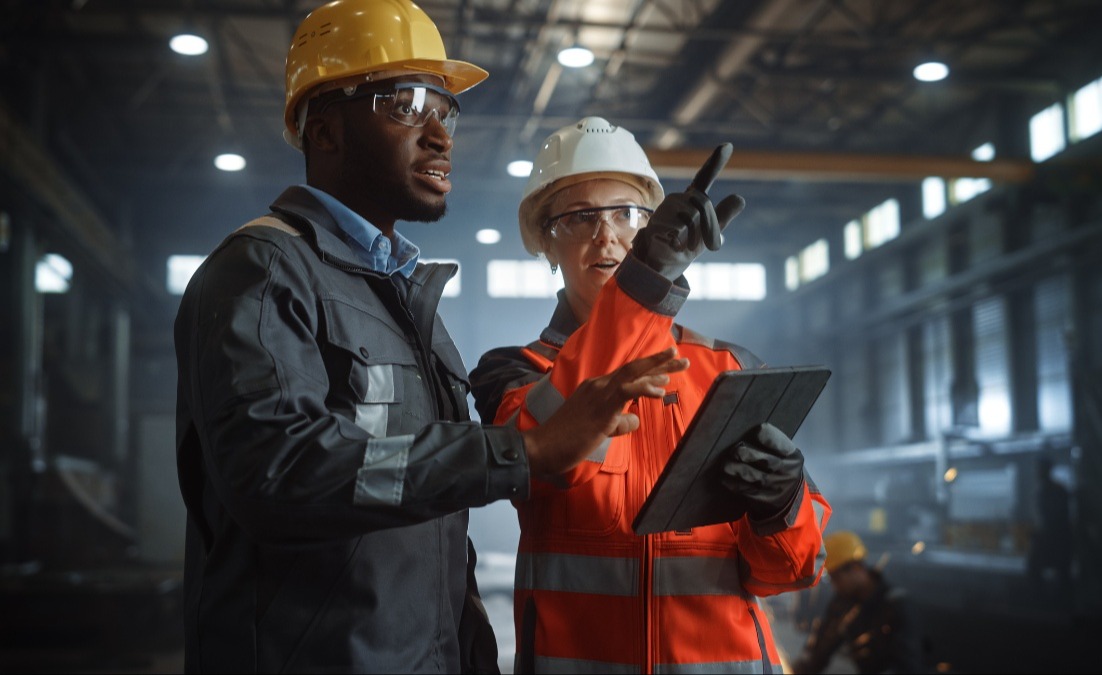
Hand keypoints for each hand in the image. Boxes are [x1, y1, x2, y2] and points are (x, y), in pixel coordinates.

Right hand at [523, 347, 688, 475]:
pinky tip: (660, 391)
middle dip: (658, 361)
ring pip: (633, 374)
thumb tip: (635, 419)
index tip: (666, 369)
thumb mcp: (597, 430)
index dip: (648, 371)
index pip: (626, 375)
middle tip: (679, 356)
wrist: (540, 447)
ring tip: (679, 362)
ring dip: (658, 368)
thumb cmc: (563, 441)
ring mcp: (599, 395)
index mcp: (594, 388)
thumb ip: (617, 422)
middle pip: (633, 369)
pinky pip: (627, 392)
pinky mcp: (601, 408)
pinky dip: (645, 388)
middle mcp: (597, 386)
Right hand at [631, 143, 745, 281]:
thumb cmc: (686, 245)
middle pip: (704, 204)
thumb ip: (724, 215)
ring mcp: (665, 209)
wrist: (663, 264)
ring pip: (692, 216)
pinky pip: (679, 228)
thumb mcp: (710, 232)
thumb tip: (740, 198)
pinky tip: (673, 244)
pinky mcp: (656, 222)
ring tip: (683, 244)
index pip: (705, 178)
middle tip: (699, 242)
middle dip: (708, 226)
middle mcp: (678, 199)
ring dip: (694, 236)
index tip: (728, 146)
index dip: (715, 162)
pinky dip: (681, 241)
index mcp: (692, 199)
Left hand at [719, 422, 804, 520]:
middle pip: (763, 459)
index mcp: (792, 456)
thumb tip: (744, 434)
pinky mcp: (764, 500)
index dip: (761, 433)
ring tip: (726, 464)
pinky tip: (725, 477)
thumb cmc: (782, 469)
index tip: (753, 433)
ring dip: (733, 467)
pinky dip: (730, 482)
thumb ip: (770, 445)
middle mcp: (786, 471)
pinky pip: (743, 489)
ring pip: (750, 475)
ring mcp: (775, 487)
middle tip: (734, 451)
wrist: (791, 499)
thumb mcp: (785, 456)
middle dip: (743, 453)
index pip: (776, 440)